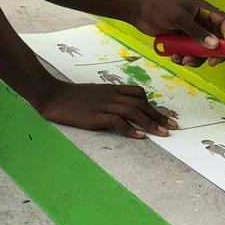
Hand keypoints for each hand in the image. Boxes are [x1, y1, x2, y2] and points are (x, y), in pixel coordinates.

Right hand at [37, 79, 177, 137]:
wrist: (51, 95)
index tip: (164, 116)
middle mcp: (110, 95)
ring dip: (150, 122)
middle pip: (140, 103)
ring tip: (162, 133)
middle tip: (173, 127)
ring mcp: (102, 104)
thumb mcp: (93, 93)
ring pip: (132, 111)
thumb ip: (109, 98)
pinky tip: (139, 135)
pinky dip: (129, 128)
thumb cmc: (71, 96)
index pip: (138, 93)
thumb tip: (124, 109)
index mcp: (110, 89)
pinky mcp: (94, 116)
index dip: (153, 105)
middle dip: (158, 115)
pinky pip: (116, 121)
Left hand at [132, 0, 224, 67]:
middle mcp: (200, 22)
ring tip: (184, 59)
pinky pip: (189, 54)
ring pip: (202, 51)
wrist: (138, 11)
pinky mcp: (181, 41)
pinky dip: (184, 58)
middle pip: (217, 41)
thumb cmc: (158, 7)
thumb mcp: (179, 18)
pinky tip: (174, 57)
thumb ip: (197, 32)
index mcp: (204, 11)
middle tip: (210, 62)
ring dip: (196, 58)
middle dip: (213, 53)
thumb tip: (215, 45)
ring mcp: (191, 33)